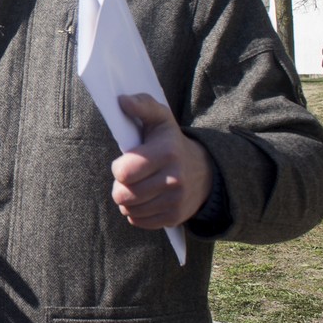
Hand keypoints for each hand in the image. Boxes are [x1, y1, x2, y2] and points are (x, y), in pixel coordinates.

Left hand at [110, 94, 213, 229]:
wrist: (203, 171)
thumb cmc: (170, 141)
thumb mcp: (160, 118)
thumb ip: (141, 105)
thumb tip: (122, 101)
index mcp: (166, 153)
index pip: (125, 173)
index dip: (119, 169)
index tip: (125, 163)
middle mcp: (174, 179)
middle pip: (124, 194)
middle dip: (120, 186)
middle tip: (129, 178)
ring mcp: (175, 201)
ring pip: (129, 209)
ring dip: (126, 199)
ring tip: (137, 187)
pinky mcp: (174, 217)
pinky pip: (138, 221)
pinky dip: (135, 212)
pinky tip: (144, 199)